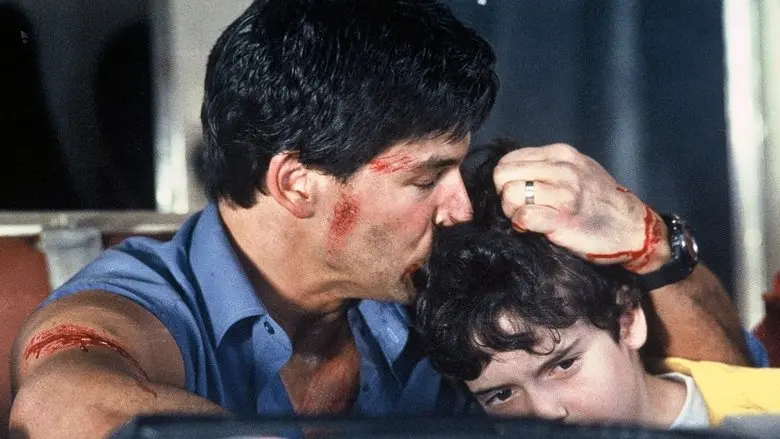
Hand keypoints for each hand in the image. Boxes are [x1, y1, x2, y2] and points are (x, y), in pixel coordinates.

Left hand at [493, 143, 669, 272]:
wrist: (632, 228)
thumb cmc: (600, 201)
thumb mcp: (577, 170)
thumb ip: (547, 167)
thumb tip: (513, 174)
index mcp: (561, 154)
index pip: (510, 159)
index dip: (506, 179)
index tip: (517, 193)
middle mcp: (562, 169)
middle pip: (503, 174)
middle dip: (502, 194)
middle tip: (518, 207)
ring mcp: (564, 193)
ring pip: (509, 194)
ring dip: (511, 211)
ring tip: (526, 218)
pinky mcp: (563, 218)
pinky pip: (523, 216)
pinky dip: (521, 224)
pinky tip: (532, 228)